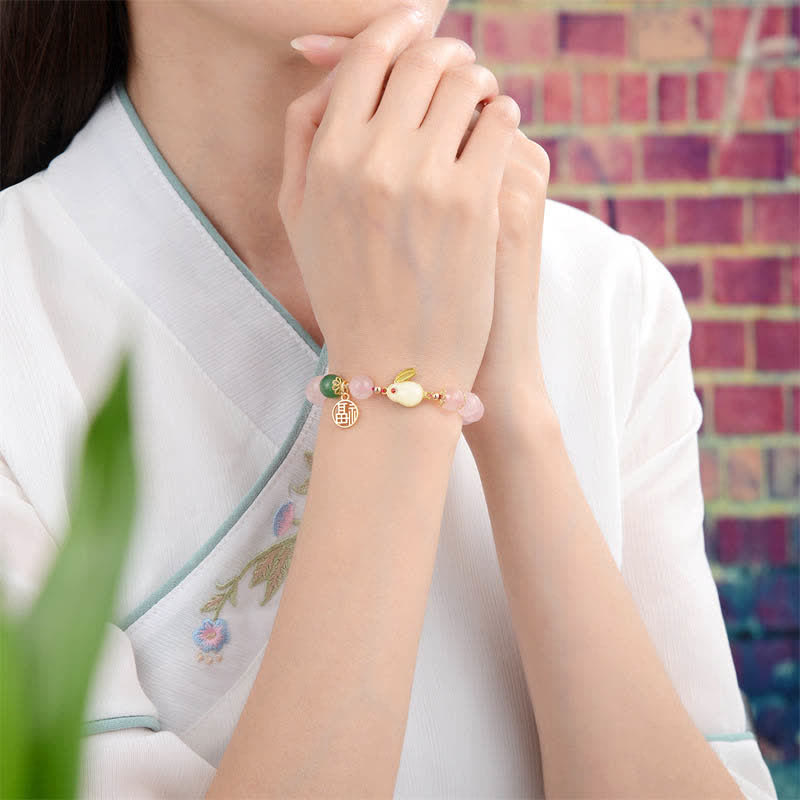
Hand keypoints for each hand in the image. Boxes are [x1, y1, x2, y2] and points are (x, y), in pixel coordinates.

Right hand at [281, 5, 520, 403]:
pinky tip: (497, 130)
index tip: (418, 22)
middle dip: (444, 50)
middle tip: (457, 62)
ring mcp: (425, 180)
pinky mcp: (474, 204)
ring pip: (464, 82)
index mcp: (325, 159)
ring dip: (476, 80)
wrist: (395, 365)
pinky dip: (502, 116)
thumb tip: (329, 69)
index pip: (366, 58)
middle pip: (419, 60)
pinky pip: (499, 122)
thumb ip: (303, 138)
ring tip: (478, 98)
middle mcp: (371, 160)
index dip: (396, 29)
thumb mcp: (301, 219)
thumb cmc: (348, 292)